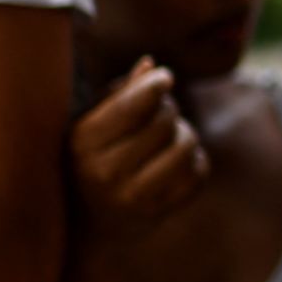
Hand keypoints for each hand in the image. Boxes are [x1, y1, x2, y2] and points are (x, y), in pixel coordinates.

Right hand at [67, 58, 208, 243]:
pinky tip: (176, 162)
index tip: (166, 77)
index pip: (129, 107)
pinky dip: (195, 161)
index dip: (155, 85)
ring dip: (184, 134)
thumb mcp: (94, 121)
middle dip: (169, 109)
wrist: (88, 217)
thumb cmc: (95, 153)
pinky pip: (199, 173)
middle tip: (162, 113)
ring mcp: (132, 198)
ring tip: (169, 137)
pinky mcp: (159, 212)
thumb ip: (122, 92)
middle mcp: (104, 172)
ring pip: (185, 145)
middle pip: (164, 122)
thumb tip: (150, 64)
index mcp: (82, 142)